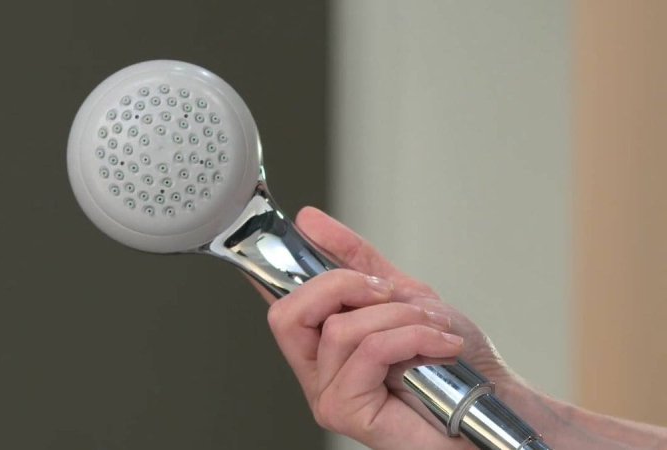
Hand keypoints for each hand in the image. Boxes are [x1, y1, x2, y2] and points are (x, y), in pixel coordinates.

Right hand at [248, 207, 520, 449]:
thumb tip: (310, 221)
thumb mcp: (402, 292)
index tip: (300, 227)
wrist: (494, 401)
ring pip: (339, 329)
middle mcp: (317, 372)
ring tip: (432, 324)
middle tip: (386, 290)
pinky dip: (411, 336)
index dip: (277, 266)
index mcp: (321, 344)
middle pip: (287, 314)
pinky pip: (368, 351)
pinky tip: (440, 344)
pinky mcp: (348, 412)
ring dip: (397, 315)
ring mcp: (328, 395)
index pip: (281, 303)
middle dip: (341, 284)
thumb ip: (356, 259)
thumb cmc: (453, 362)